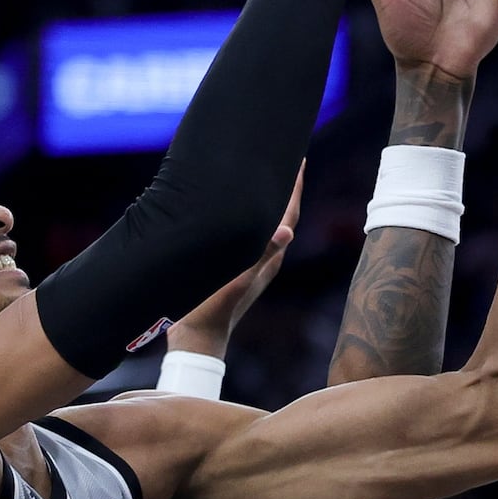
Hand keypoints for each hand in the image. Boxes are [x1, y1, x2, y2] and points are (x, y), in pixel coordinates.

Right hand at [167, 171, 302, 357]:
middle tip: (285, 161)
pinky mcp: (233, 268)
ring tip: (263, 178)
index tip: (300, 162)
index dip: (296, 188)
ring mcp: (249, 264)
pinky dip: (247, 216)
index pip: (289, 216)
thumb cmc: (216, 310)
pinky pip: (246, 233)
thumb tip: (287, 232)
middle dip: (284, 189)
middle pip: (280, 215)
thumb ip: (260, 257)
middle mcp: (264, 259)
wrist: (197, 338)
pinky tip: (235, 211)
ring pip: (263, 224)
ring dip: (266, 201)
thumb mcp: (238, 282)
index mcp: (269, 259)